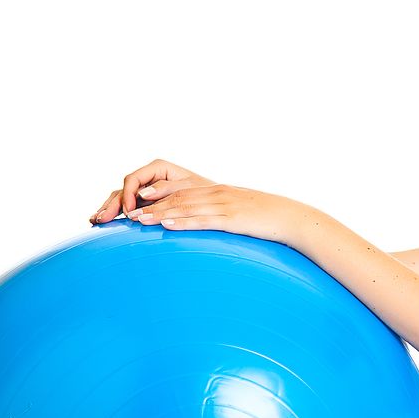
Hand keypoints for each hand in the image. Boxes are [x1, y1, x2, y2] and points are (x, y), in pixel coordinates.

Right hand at [89, 159, 214, 224]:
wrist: (214, 201)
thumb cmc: (204, 192)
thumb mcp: (188, 188)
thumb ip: (165, 189)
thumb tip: (143, 193)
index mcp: (158, 168)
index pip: (134, 179)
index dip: (127, 195)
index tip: (129, 213)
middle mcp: (149, 176)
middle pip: (124, 188)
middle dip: (112, 204)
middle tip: (100, 219)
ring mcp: (146, 188)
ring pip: (121, 196)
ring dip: (109, 208)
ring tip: (95, 220)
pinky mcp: (146, 200)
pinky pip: (126, 204)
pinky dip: (115, 212)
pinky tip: (101, 220)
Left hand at [121, 183, 297, 243]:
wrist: (290, 217)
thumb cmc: (267, 218)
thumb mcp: (242, 213)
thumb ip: (223, 216)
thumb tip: (210, 225)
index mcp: (218, 192)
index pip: (181, 193)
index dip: (158, 198)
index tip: (137, 204)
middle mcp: (217, 195)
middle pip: (177, 198)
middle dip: (151, 206)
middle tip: (128, 213)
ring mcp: (224, 206)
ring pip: (185, 208)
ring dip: (160, 213)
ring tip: (139, 220)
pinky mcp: (231, 220)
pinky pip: (202, 220)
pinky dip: (182, 222)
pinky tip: (167, 225)